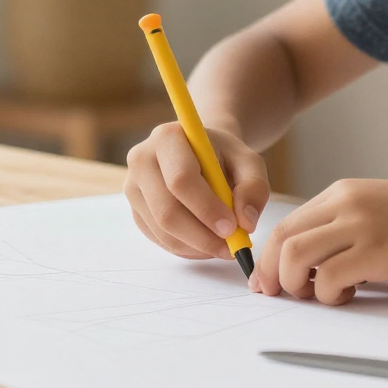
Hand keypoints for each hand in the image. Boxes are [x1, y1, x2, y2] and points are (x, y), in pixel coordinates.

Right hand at [124, 122, 269, 260]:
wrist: (201, 154)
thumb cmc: (224, 156)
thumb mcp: (249, 161)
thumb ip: (254, 187)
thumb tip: (246, 222)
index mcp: (167, 138)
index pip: (181, 179)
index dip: (206, 208)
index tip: (232, 227)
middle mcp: (142, 160)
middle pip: (166, 210)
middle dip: (201, 236)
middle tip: (231, 247)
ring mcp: (133, 187)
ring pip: (162, 230)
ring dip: (196, 246)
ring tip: (224, 246)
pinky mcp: (135, 210)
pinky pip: (158, 240)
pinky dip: (186, 249)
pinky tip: (207, 243)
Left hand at [251, 179, 387, 304]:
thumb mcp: (378, 211)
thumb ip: (345, 227)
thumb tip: (314, 265)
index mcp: (343, 193)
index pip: (287, 223)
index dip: (268, 256)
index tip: (266, 280)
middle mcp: (345, 204)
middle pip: (282, 238)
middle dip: (269, 273)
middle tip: (275, 295)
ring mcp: (360, 226)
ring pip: (295, 256)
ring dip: (295, 284)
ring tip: (317, 295)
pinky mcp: (376, 252)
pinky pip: (328, 278)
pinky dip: (328, 295)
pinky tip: (348, 294)